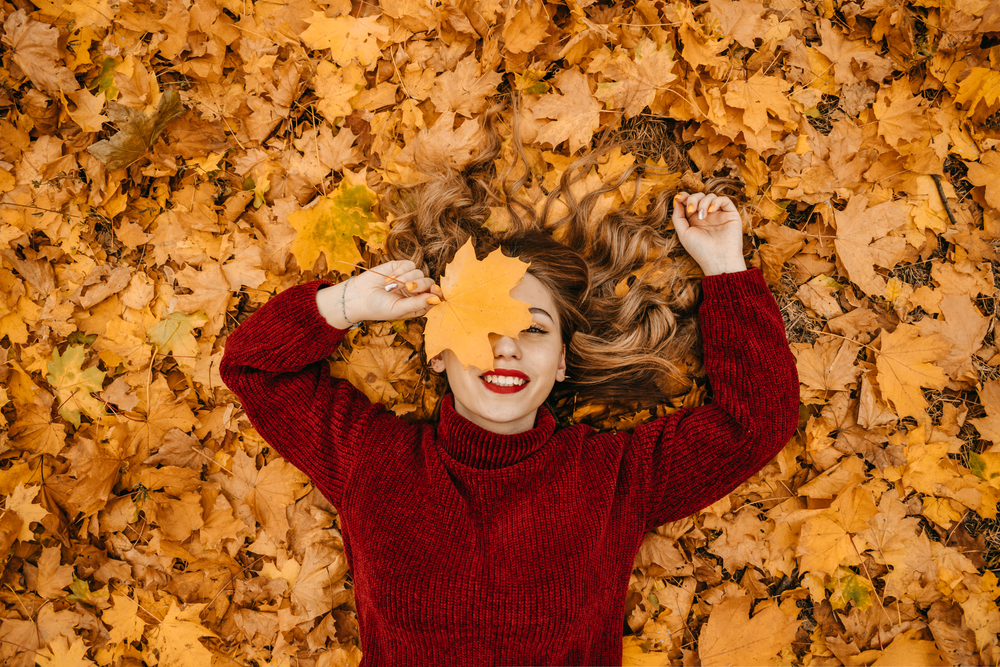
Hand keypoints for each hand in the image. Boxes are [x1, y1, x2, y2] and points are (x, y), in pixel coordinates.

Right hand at [317, 260, 440, 327]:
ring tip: (390, 287)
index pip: (435, 296)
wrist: (358, 297)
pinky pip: (410, 265)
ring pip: (419, 273)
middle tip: (407, 288)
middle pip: (429, 283)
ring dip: (405, 279)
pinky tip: (389, 279)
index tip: (433, 290)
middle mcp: (415, 291)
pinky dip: (401, 271)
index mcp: (418, 304)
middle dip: (420, 285)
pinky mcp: (399, 267)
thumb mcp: (399, 309)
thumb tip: (437, 299)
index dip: (436, 292)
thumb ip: (418, 304)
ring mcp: (408, 278)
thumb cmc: (378, 307)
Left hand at [671, 192, 746, 275]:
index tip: (679, 197)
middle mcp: (707, 216)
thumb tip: (677, 200)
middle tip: (691, 210)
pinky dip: (716, 201)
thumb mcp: (683, 233)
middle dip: (693, 199)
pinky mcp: (731, 215)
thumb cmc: (700, 250)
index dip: (684, 196)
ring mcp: (719, 215)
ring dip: (703, 202)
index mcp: (695, 220)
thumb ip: (678, 217)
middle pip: (699, 196)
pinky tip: (711, 211)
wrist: (719, 261)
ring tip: (702, 216)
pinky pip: (724, 200)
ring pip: (711, 196)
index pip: (689, 202)